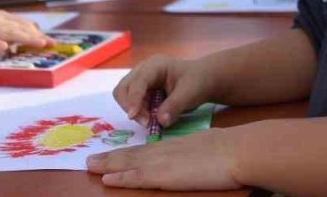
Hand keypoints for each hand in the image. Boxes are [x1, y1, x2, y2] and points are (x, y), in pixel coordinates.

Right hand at [0, 10, 52, 54]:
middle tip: (47, 43)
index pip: (25, 24)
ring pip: (8, 33)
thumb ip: (18, 31)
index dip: (38, 33)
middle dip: (34, 36)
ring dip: (24, 38)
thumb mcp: (3, 31)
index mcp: (5, 17)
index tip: (51, 41)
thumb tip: (39, 34)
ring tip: (37, 43)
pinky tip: (4, 47)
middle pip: (19, 28)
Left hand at [86, 127, 241, 190]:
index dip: (128, 154)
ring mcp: (164, 162)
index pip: (146, 151)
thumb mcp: (208, 148)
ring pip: (129, 164)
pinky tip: (108, 179)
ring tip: (90, 167)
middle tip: (90, 160)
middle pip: (132, 155)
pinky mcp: (165, 175)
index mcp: (176, 146)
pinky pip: (138, 177)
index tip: (113, 156)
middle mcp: (166, 151)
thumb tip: (195, 159)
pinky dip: (121, 177)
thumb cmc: (231, 151)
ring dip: (108, 166)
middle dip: (110, 158)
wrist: (236, 150)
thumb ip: (196, 153)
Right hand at [113, 54, 215, 128]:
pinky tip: (151, 118)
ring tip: (149, 121)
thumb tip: (160, 121)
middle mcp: (143, 71)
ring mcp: (141, 81)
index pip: (138, 82)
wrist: (203, 81)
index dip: (134, 99)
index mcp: (154, 65)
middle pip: (123, 88)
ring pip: (125, 97)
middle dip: (130, 106)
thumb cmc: (197, 82)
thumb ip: (175, 106)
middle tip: (145, 122)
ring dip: (134, 111)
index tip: (133, 117)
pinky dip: (139, 112)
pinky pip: (133, 103)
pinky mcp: (142, 91)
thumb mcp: (190, 93)